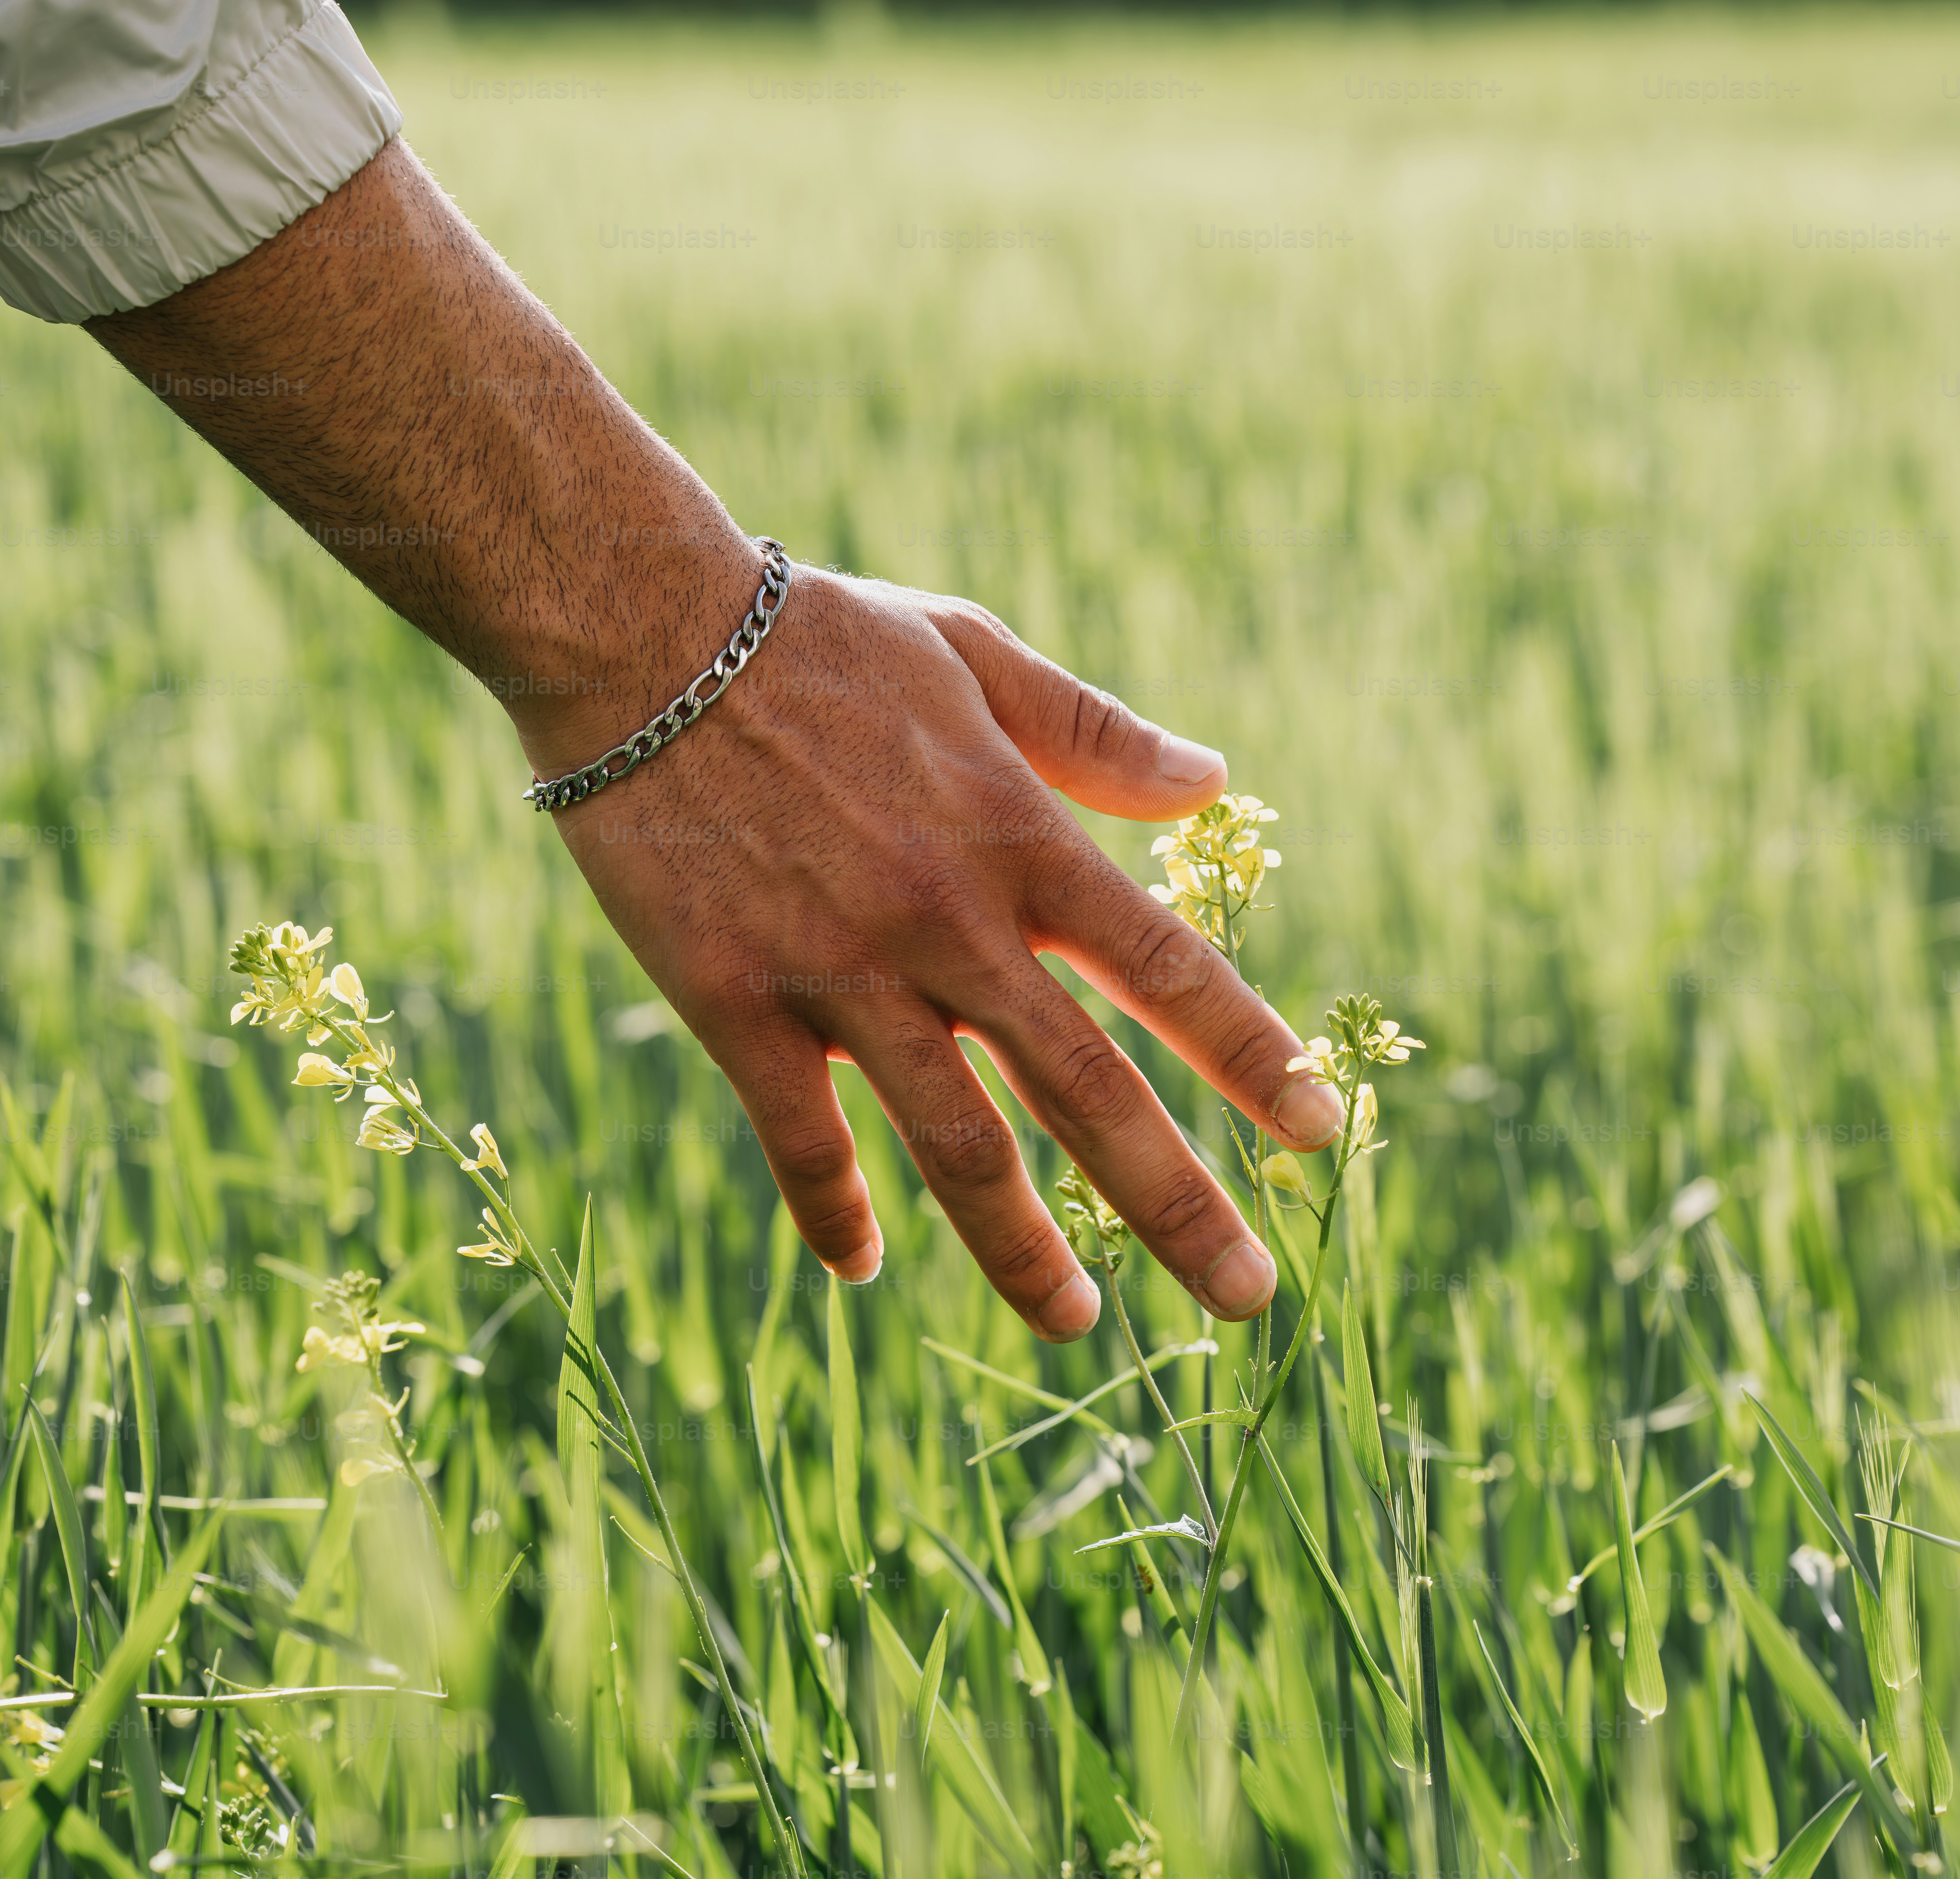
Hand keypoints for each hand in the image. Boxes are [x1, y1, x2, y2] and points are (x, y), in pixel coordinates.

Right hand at [81, 142, 1337, 1336]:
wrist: (640, 634)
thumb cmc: (813, 636)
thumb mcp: (972, 652)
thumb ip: (1094, 730)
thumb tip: (1216, 781)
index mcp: (1016, 834)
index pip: (1163, 967)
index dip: (1249, 1055)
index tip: (1319, 1132)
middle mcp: (946, 920)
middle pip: (1085, 1088)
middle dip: (1175, 1202)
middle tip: (1249, 1298)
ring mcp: (839, 970)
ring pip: (955, 1143)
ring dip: (1020, 1249)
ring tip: (1073, 1325)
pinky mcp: (734, 999)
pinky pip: (798, 1136)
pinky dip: (832, 1210)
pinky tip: (858, 1265)